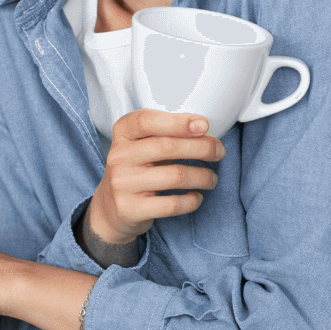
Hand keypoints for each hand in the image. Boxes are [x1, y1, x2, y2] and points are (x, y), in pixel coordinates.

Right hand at [86, 110, 224, 243]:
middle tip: (219, 152)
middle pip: (167, 147)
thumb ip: (166, 134)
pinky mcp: (129, 209)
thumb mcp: (142, 145)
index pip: (147, 121)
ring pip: (174, 176)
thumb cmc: (138, 169)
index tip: (204, 125)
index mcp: (123, 133)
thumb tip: (205, 131)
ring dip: (202, 176)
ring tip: (211, 178)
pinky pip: (170, 205)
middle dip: (201, 148)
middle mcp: (119, 156)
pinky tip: (197, 197)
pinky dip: (191, 201)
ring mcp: (122, 184)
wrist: (111, 208)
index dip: (178, 122)